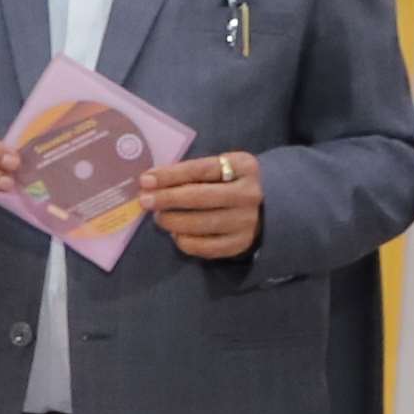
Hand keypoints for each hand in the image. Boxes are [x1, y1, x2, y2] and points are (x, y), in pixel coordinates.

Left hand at [143, 152, 266, 261]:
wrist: (267, 208)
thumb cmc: (231, 183)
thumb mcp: (220, 168)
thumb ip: (192, 172)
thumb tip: (151, 182)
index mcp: (243, 167)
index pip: (200, 170)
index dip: (170, 175)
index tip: (146, 180)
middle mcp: (248, 194)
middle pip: (200, 197)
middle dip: (167, 199)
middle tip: (145, 201)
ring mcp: (246, 221)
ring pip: (201, 223)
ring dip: (172, 221)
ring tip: (159, 218)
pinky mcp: (240, 244)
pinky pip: (205, 246)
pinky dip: (185, 241)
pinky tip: (176, 234)